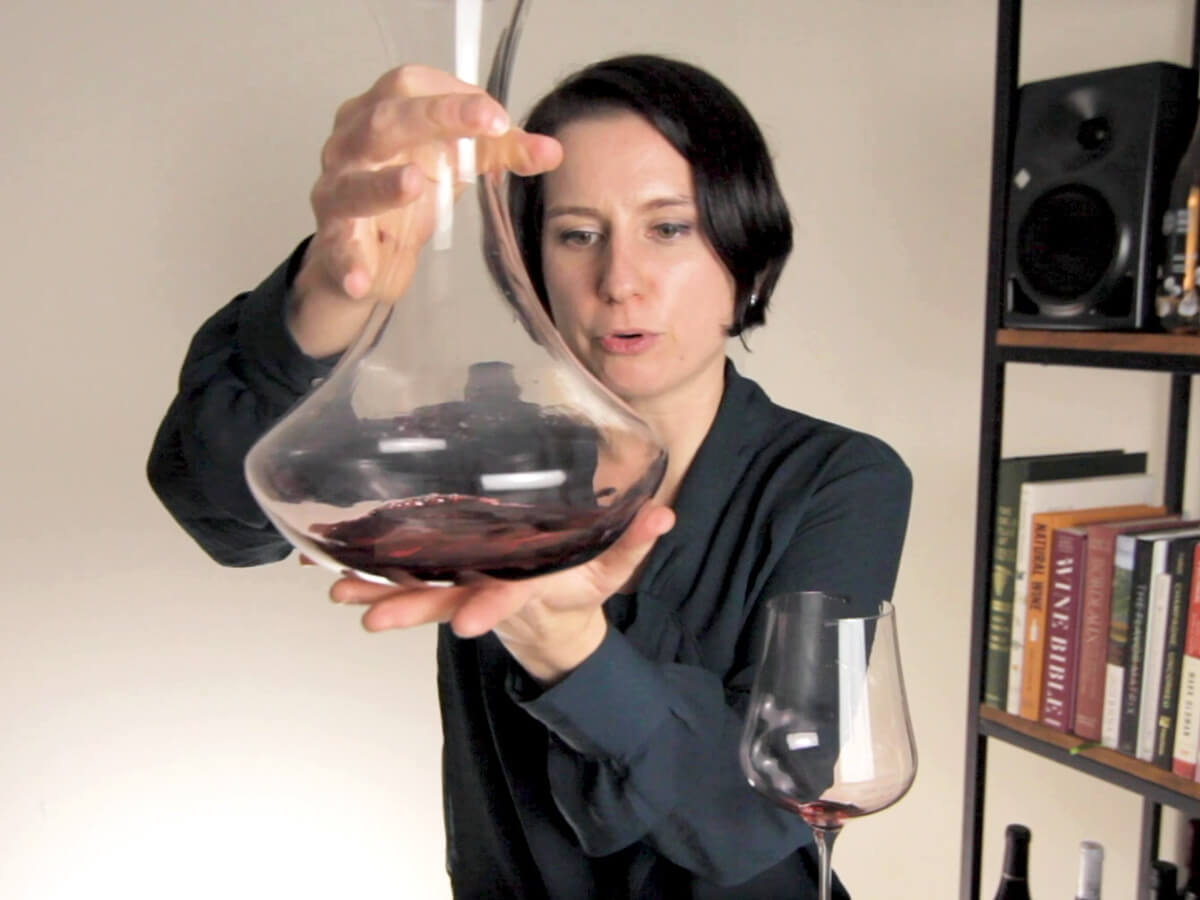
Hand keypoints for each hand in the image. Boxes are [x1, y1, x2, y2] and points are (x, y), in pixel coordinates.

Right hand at [288, 65, 563, 356]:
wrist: (361, 253)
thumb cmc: (406, 192)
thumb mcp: (456, 164)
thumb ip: (501, 152)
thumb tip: (553, 151)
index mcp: (379, 112)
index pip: (409, 86)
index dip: (454, 96)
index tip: (498, 119)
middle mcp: (349, 146)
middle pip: (383, 121)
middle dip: (434, 119)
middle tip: (488, 128)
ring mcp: (335, 193)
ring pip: (352, 183)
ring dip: (382, 184)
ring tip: (413, 184)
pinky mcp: (333, 242)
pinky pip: (337, 250)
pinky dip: (350, 264)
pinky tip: (363, 279)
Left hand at [330, 504, 675, 682]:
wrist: (553, 617)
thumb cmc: (579, 587)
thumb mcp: (612, 568)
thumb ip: (634, 541)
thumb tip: (664, 515)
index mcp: (529, 584)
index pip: (510, 596)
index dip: (491, 608)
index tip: (467, 624)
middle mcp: (489, 588)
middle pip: (448, 601)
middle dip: (410, 608)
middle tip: (372, 615)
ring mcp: (464, 585)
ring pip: (419, 593)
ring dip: (379, 593)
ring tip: (337, 591)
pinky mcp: (449, 577)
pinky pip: (409, 578)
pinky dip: (375, 577)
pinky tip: (338, 571)